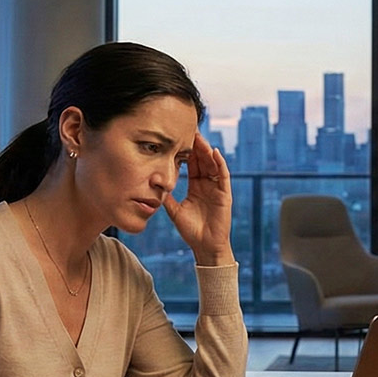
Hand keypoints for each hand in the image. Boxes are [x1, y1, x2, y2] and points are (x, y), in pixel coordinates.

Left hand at [161, 132, 233, 265]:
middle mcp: (207, 185)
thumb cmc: (191, 231)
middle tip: (188, 130)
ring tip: (199, 137)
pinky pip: (223, 175)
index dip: (185, 152)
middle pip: (202, 160)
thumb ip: (166, 197)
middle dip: (196, 146)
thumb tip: (152, 185)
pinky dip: (220, 163)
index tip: (177, 138)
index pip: (191, 165)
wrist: (204, 247)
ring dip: (206, 150)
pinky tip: (214, 152)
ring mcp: (217, 188)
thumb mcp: (174, 210)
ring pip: (212, 164)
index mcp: (196, 187)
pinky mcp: (225, 194)